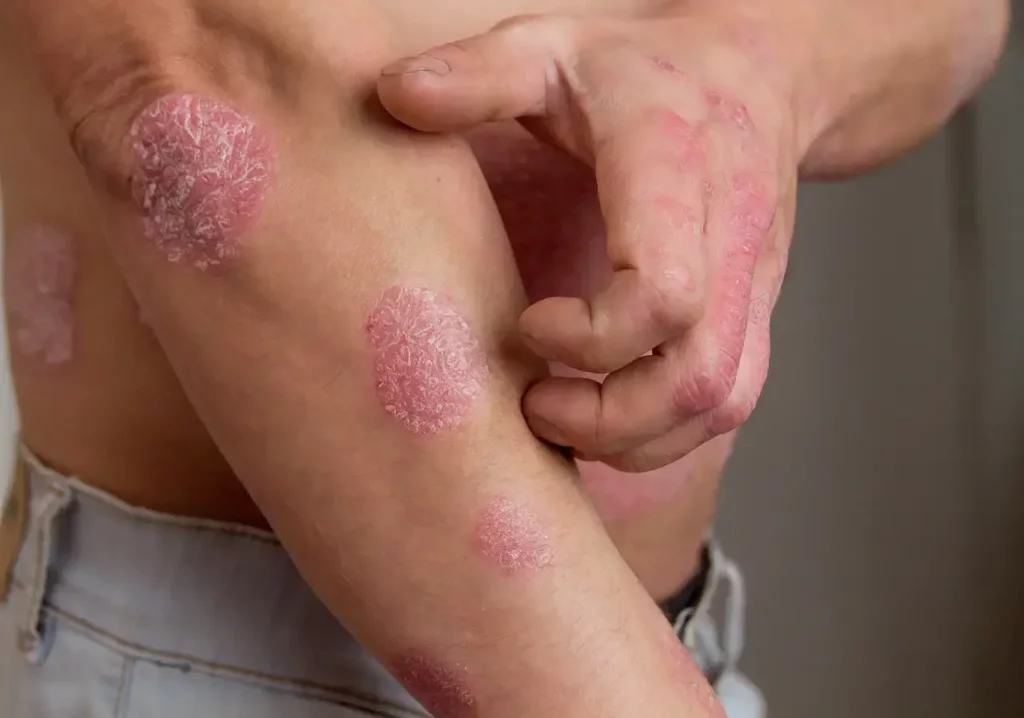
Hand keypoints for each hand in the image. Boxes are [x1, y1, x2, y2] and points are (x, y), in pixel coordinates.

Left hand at [377, 9, 797, 470]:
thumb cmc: (640, 71)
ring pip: (719, 401)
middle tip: (533, 407)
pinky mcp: (753, 311)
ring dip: (635, 438)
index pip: (664, 289)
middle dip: (607, 419)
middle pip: (697, 374)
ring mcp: (751, 281)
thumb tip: (394, 96)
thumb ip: (478, 75)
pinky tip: (603, 417)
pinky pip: (728, 399)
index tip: (528, 324)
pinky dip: (664, 431)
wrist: (752, 74)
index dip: (590, 337)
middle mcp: (730, 235)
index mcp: (675, 168)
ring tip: (560, 420)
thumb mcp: (552, 47)